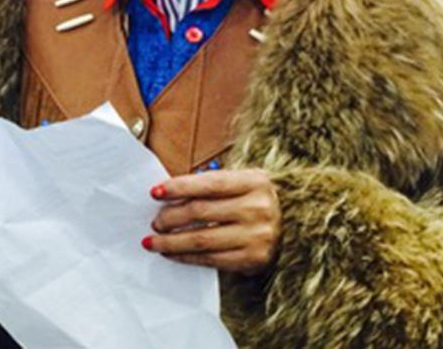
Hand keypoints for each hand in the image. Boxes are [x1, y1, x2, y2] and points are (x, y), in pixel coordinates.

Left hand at [142, 168, 279, 274]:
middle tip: (154, 222)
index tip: (154, 193)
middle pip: (201, 212)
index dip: (178, 187)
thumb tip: (165, 196)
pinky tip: (171, 254)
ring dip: (171, 242)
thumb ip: (208, 186)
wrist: (289, 226)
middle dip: (170, 217)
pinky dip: (186, 257)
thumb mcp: (238, 183)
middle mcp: (258, 208)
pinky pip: (211, 259)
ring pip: (202, 239)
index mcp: (254, 182)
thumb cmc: (251, 200)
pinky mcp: (253, 260)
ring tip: (153, 241)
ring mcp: (258, 236)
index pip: (209, 183)